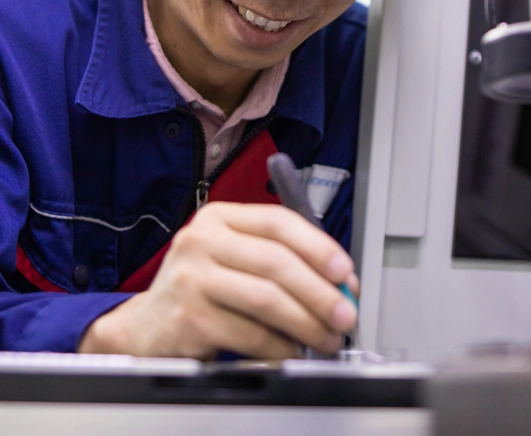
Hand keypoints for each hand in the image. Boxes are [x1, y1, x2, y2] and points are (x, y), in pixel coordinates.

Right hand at [78, 202, 358, 359]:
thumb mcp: (234, 258)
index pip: (278, 222)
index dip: (318, 246)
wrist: (146, 325)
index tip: (344, 271)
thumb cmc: (201, 288)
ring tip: (325, 338)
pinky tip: (291, 352)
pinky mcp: (187, 317)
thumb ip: (280, 260)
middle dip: (320, 292)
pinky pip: (249, 334)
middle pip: (276, 262)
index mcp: (220, 217)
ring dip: (306, 323)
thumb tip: (339, 282)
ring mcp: (191, 278)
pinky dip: (279, 348)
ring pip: (266, 299)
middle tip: (345, 313)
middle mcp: (201, 240)